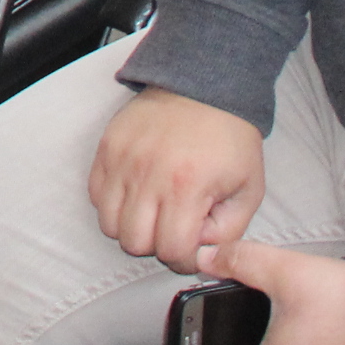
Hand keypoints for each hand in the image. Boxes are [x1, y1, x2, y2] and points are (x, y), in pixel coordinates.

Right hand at [87, 87, 265, 271]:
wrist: (205, 86)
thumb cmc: (230, 139)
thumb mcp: (248, 190)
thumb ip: (228, 233)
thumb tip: (199, 254)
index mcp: (187, 187)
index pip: (170, 251)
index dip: (184, 258)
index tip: (192, 247)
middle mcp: (148, 175)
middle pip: (133, 243)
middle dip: (155, 245)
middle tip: (172, 228)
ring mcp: (122, 160)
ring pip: (108, 224)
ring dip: (131, 226)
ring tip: (153, 211)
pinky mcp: (107, 148)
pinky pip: (96, 195)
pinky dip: (113, 203)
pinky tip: (137, 192)